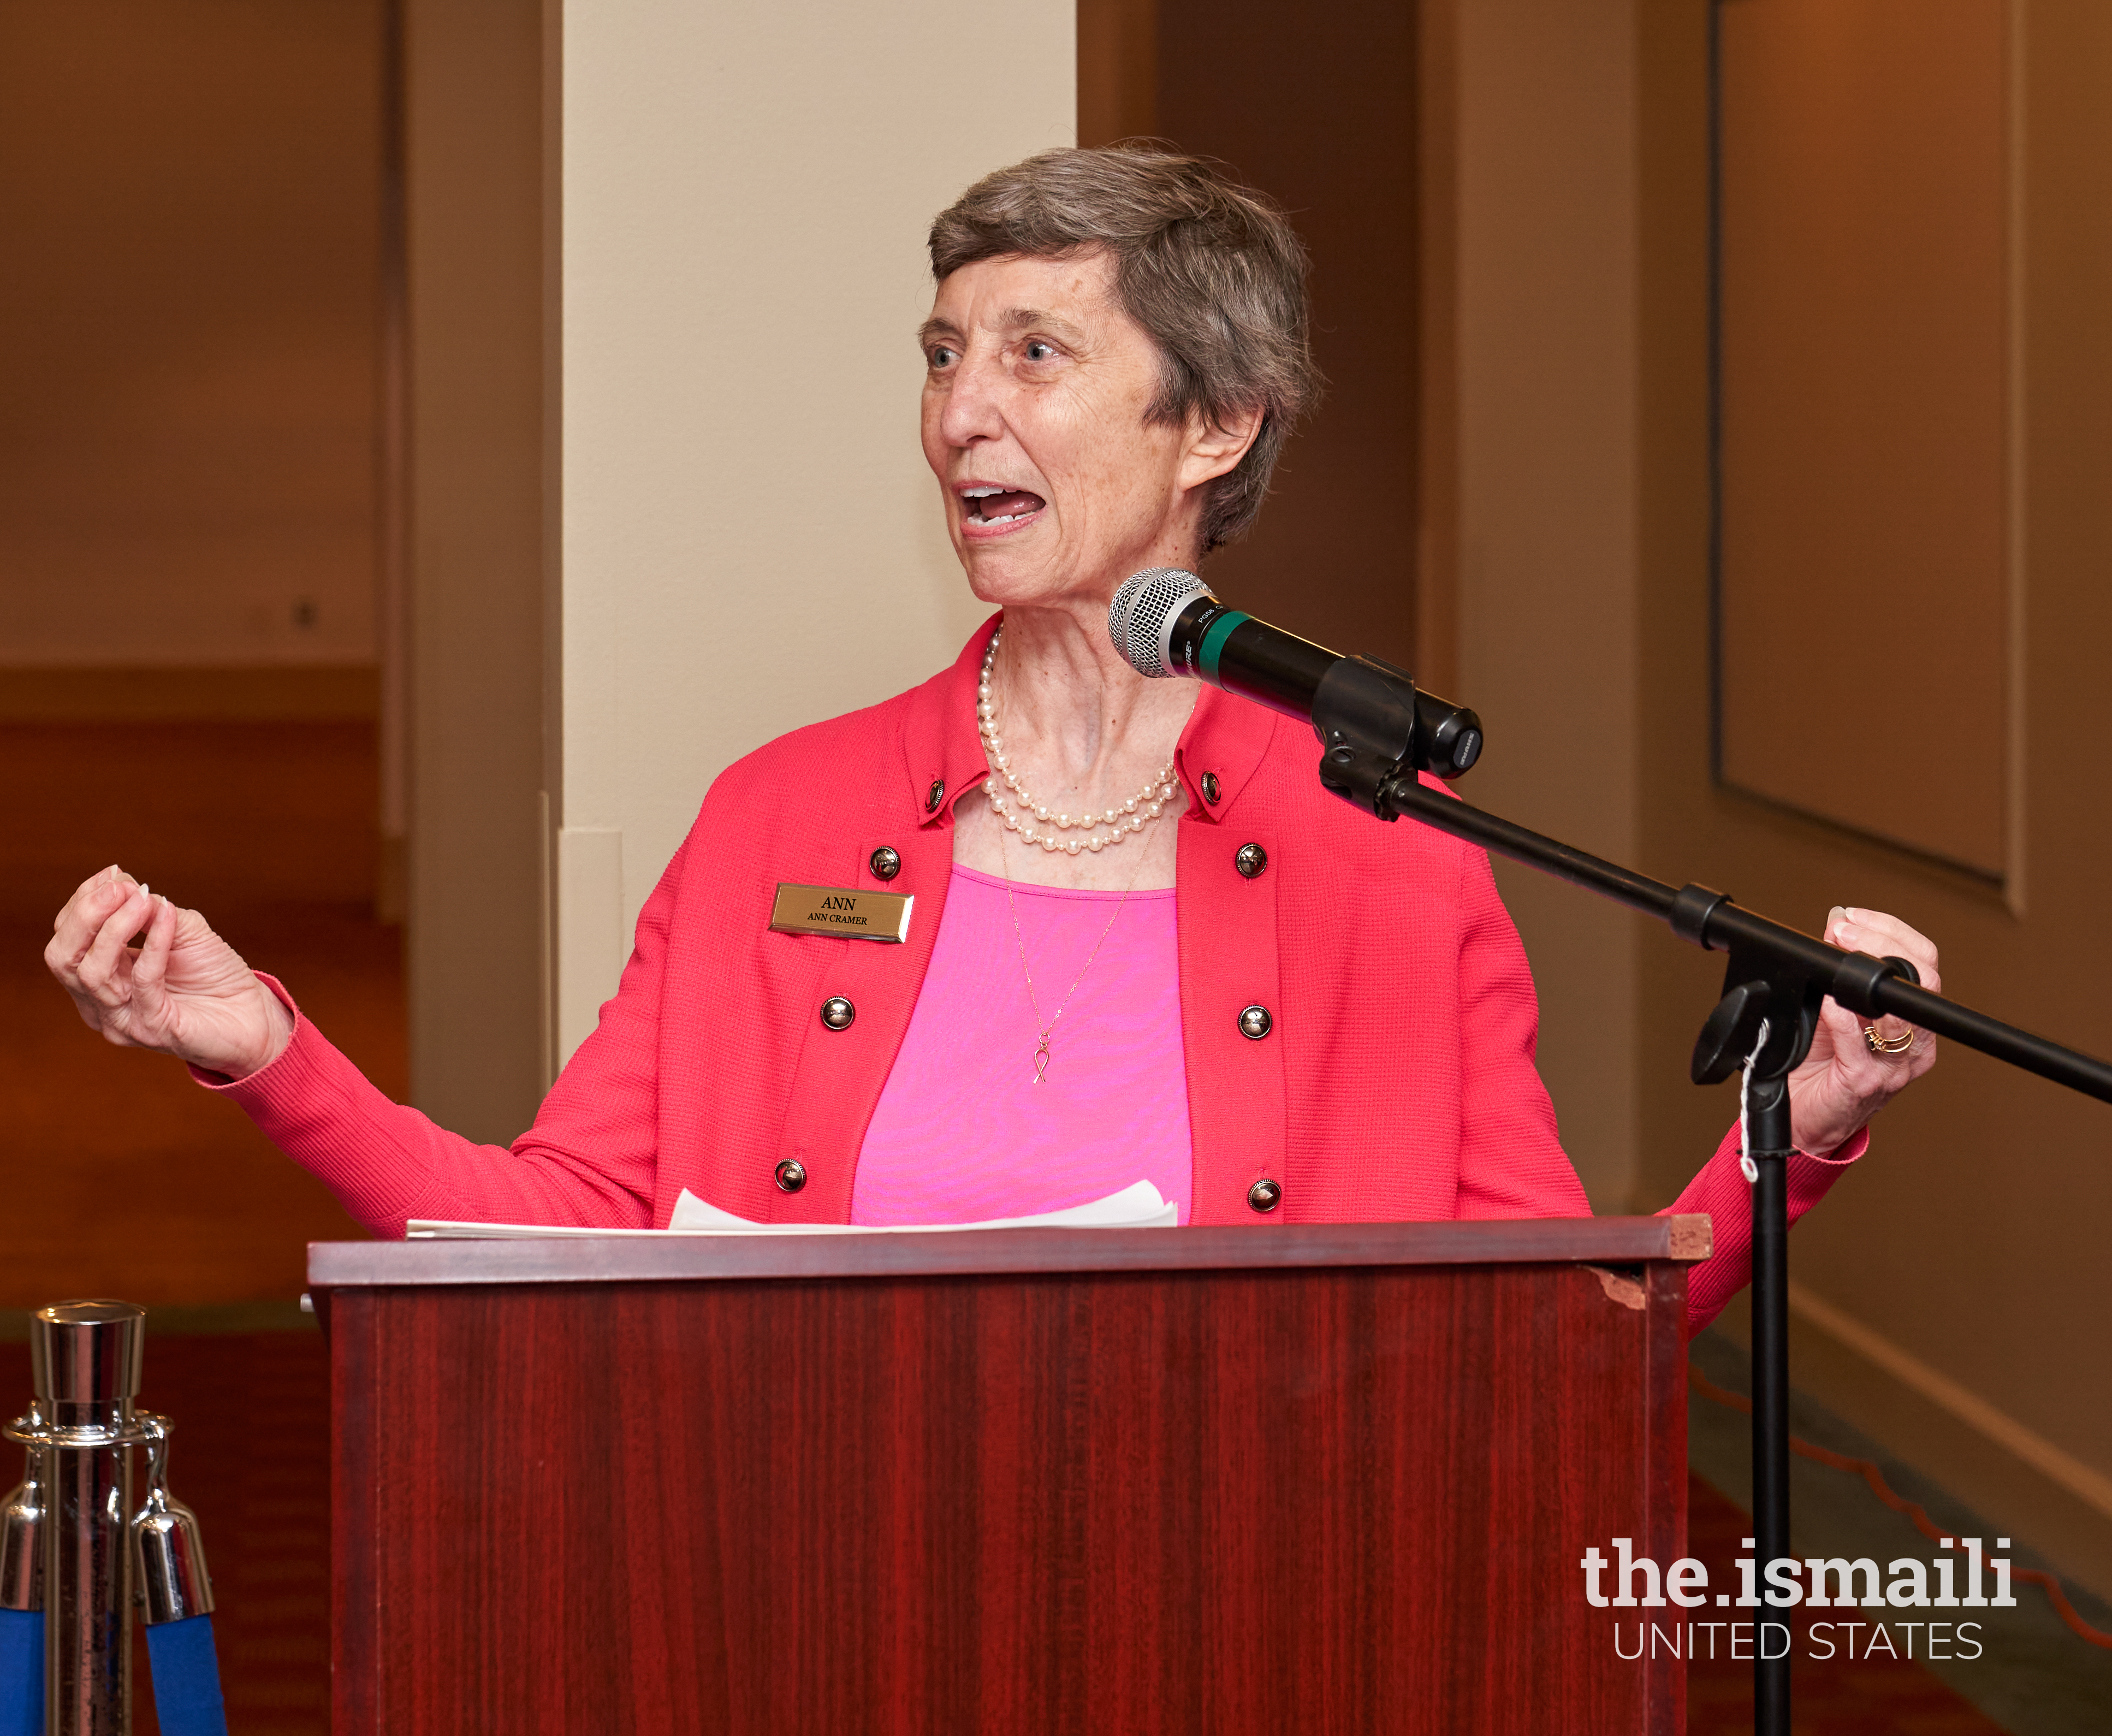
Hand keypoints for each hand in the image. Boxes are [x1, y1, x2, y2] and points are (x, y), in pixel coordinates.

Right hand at [45, 866, 293, 1079]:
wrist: (253, 1017)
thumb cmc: (215, 974)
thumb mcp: (183, 931)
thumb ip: (154, 911)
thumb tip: (129, 889)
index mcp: (99, 976)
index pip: (67, 936)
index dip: (84, 901)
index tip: (115, 873)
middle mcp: (99, 1002)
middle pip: (63, 957)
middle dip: (86, 915)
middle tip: (121, 887)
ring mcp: (122, 1020)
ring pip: (92, 972)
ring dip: (116, 926)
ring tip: (144, 897)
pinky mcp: (153, 1029)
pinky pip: (143, 980)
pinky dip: (154, 942)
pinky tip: (167, 916)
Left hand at [1785, 905, 1939, 1156]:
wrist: (1806, 1117)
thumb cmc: (1823, 1065)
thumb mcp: (1834, 1009)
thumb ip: (1839, 972)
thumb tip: (1835, 925)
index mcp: (1913, 1020)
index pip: (1925, 962)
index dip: (1892, 931)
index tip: (1854, 915)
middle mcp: (1914, 1044)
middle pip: (1925, 982)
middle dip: (1883, 945)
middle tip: (1842, 931)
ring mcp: (1893, 1066)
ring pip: (1901, 1015)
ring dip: (1863, 977)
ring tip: (1834, 956)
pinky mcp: (1864, 1083)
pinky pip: (1858, 1044)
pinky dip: (1842, 1017)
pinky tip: (1828, 1000)